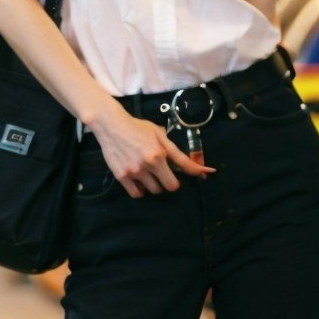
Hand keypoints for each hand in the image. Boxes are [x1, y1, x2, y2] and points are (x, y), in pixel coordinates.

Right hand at [89, 102, 213, 198]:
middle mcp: (149, 164)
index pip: (184, 169)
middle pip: (169, 186)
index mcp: (160, 153)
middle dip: (170, 181)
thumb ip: (175, 151)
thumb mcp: (160, 134)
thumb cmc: (138, 127)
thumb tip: (193, 164)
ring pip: (153, 191)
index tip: (208, 173)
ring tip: (149, 174)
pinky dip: (141, 190)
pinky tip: (140, 182)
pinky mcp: (122, 177)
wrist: (111, 125)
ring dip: (154, 185)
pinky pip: (137, 193)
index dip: (197, 172)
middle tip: (164, 173)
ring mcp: (134, 172)